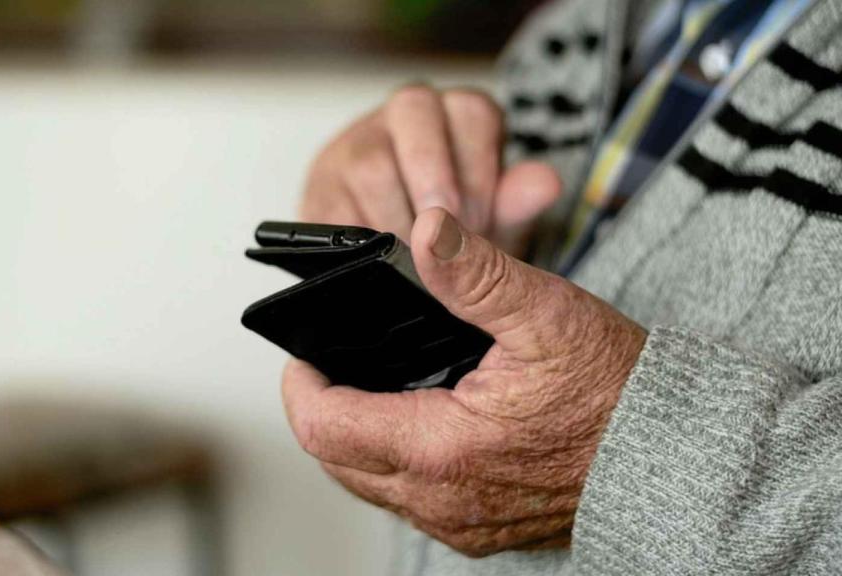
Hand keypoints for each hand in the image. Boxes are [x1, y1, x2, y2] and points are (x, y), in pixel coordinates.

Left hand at [281, 208, 646, 556]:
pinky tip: (417, 421)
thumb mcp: (548, 316)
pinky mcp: (478, 530)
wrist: (675, 459)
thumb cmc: (618, 392)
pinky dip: (395, 463)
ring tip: (371, 386)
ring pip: (369, 484)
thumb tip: (427, 231)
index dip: (301, 385)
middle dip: (323, 410)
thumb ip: (477, 275)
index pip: (324, 427)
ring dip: (356, 438)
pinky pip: (409, 501)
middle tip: (334, 364)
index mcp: (442, 449)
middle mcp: (441, 501)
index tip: (306, 353)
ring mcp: (459, 523)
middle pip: (336, 461)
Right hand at [301, 84, 560, 256]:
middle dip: (434, 179)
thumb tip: (545, 184)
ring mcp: (352, 148)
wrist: (400, 273)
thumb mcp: (494, 223)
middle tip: (447, 238)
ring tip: (417, 263)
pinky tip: (379, 268)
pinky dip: (359, 243)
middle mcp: (400, 119)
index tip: (481, 220)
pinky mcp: (317, 193)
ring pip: (368, 160)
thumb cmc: (455, 238)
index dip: (480, 166)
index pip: (472, 110)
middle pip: (413, 110)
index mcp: (454, 115)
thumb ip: (516, 204)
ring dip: (397, 216)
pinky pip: (330, 208)